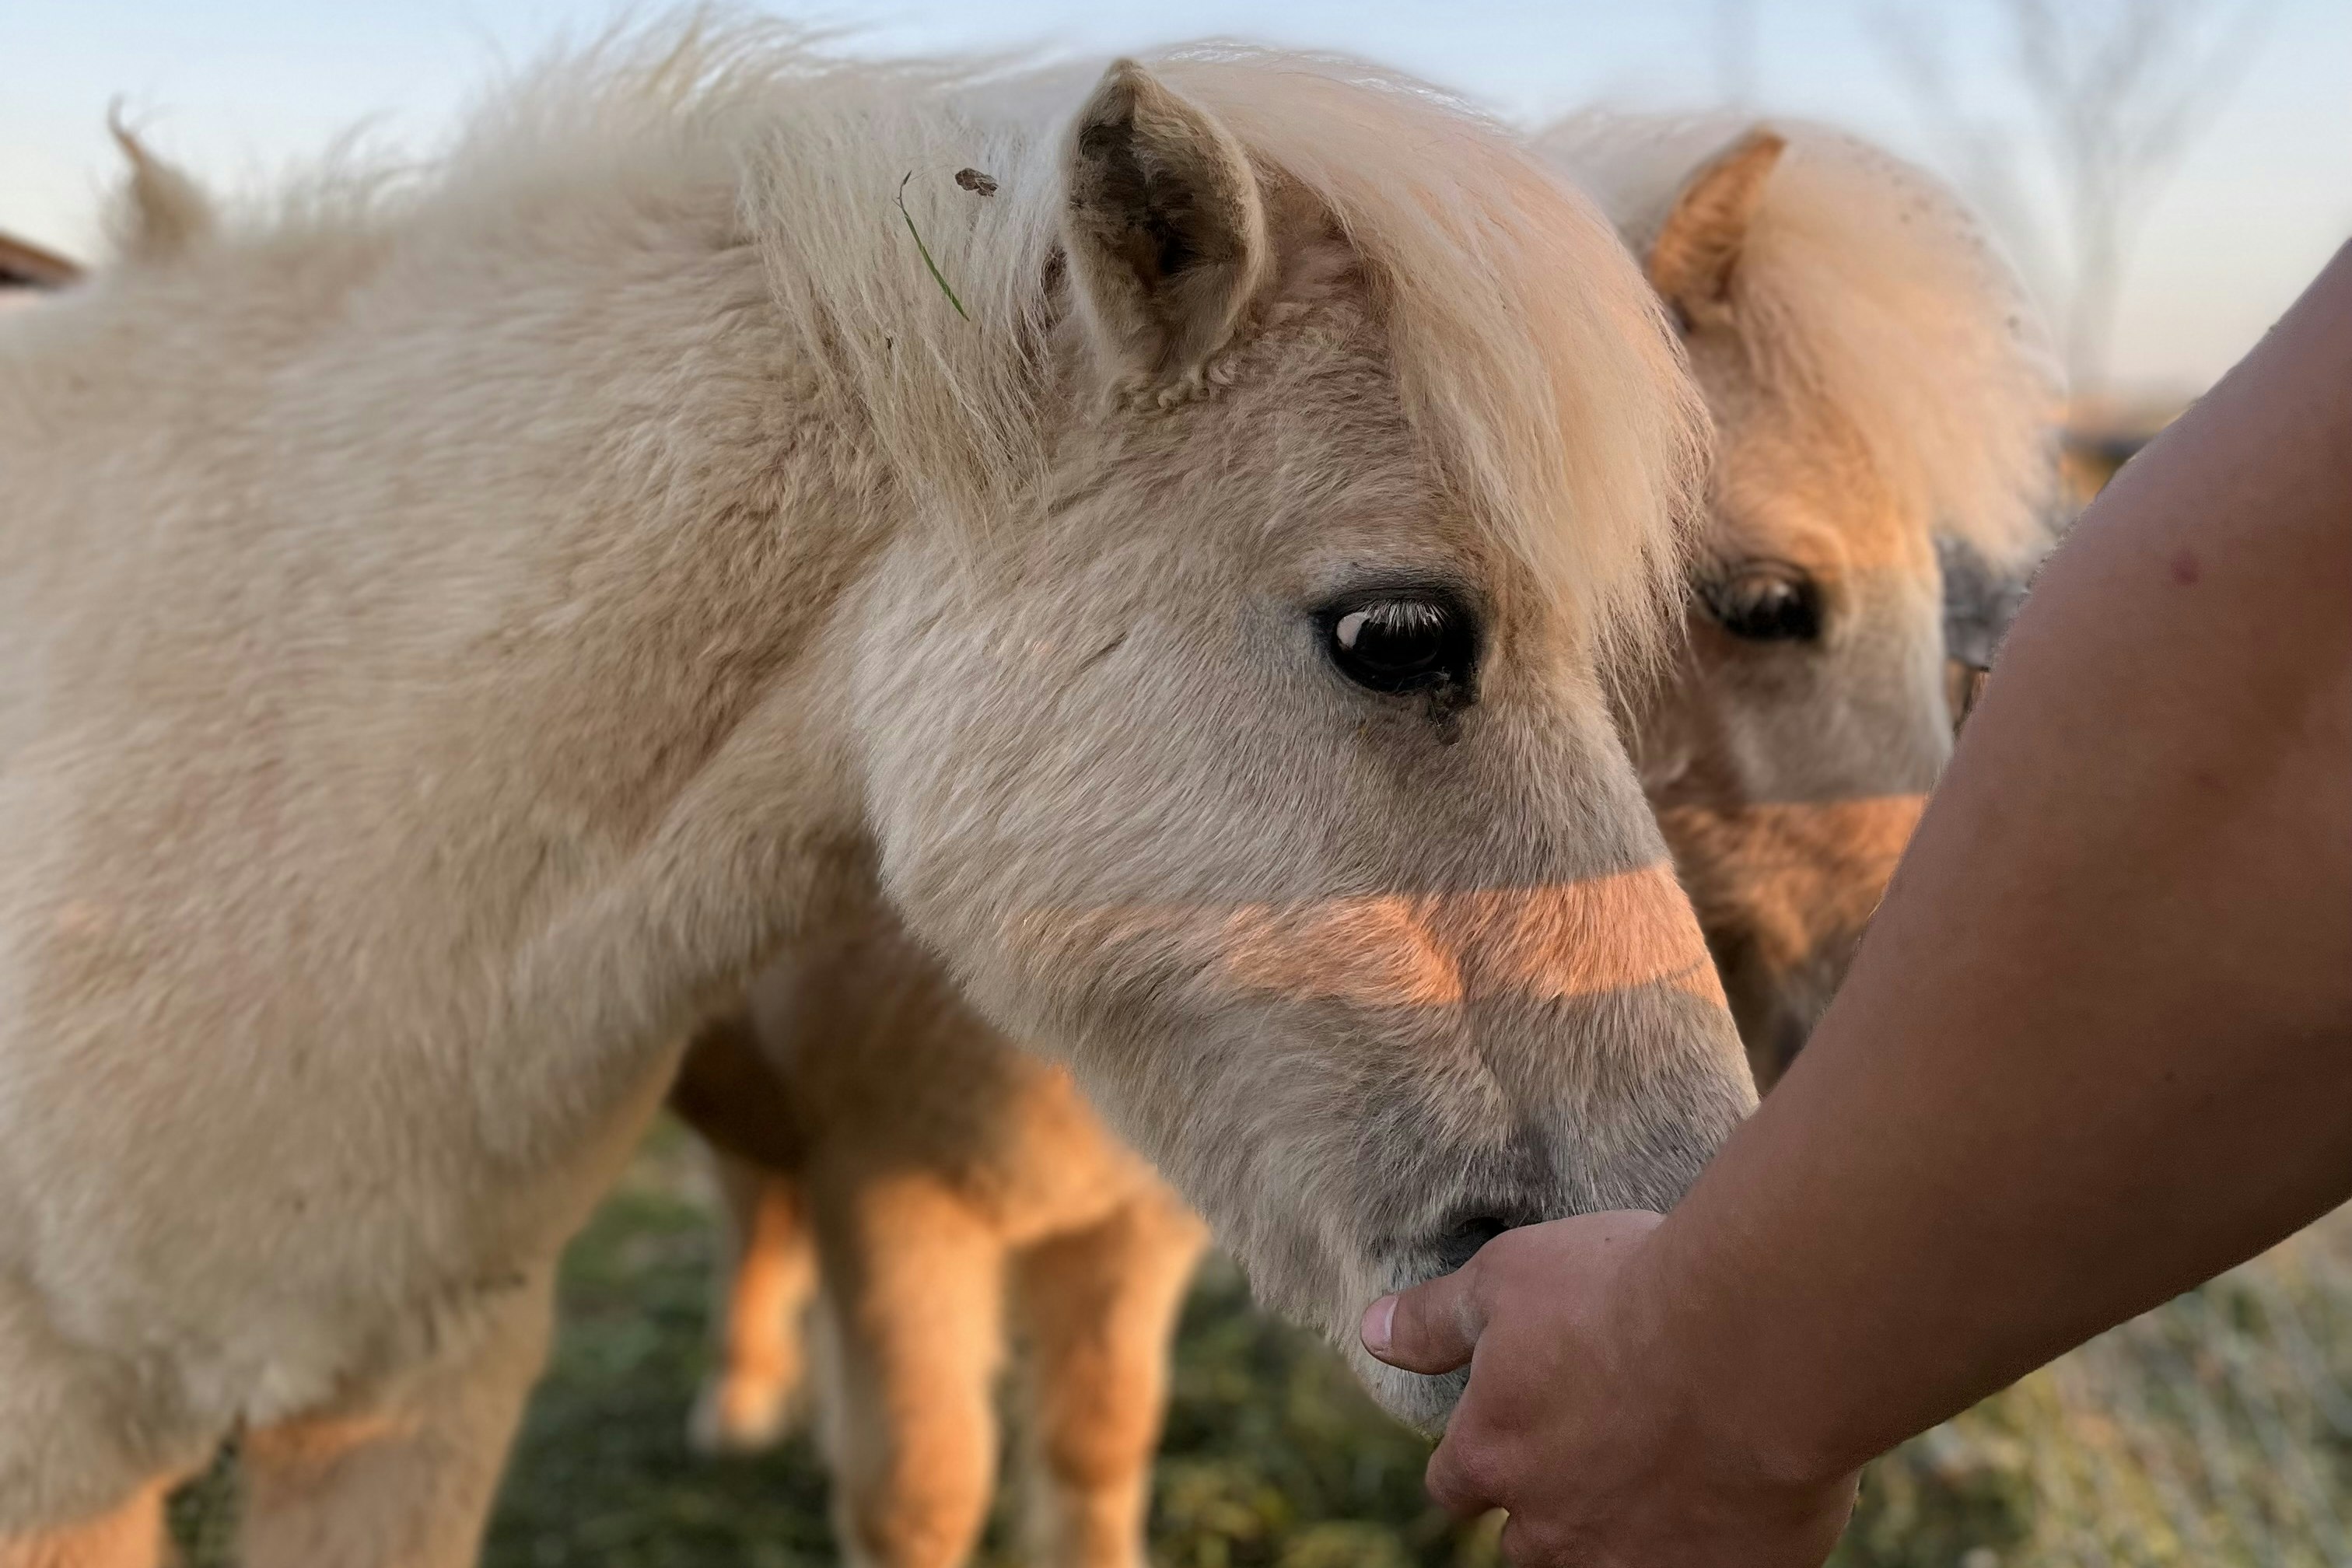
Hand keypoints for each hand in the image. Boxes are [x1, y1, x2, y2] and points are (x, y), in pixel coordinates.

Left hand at [1361, 1210, 1857, 1566]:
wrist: (1754, 1340)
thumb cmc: (1623, 1296)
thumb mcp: (1508, 1277)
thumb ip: (1435, 1318)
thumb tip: (1372, 1333)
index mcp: (1492, 1458)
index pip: (1454, 1485)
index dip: (1478, 1458)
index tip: (1510, 1429)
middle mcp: (1553, 1531)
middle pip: (1527, 1543)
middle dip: (1550, 1504)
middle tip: (1598, 1445)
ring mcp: (1639, 1566)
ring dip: (1622, 1533)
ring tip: (1660, 1476)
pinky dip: (1706, 1545)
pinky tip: (1729, 1493)